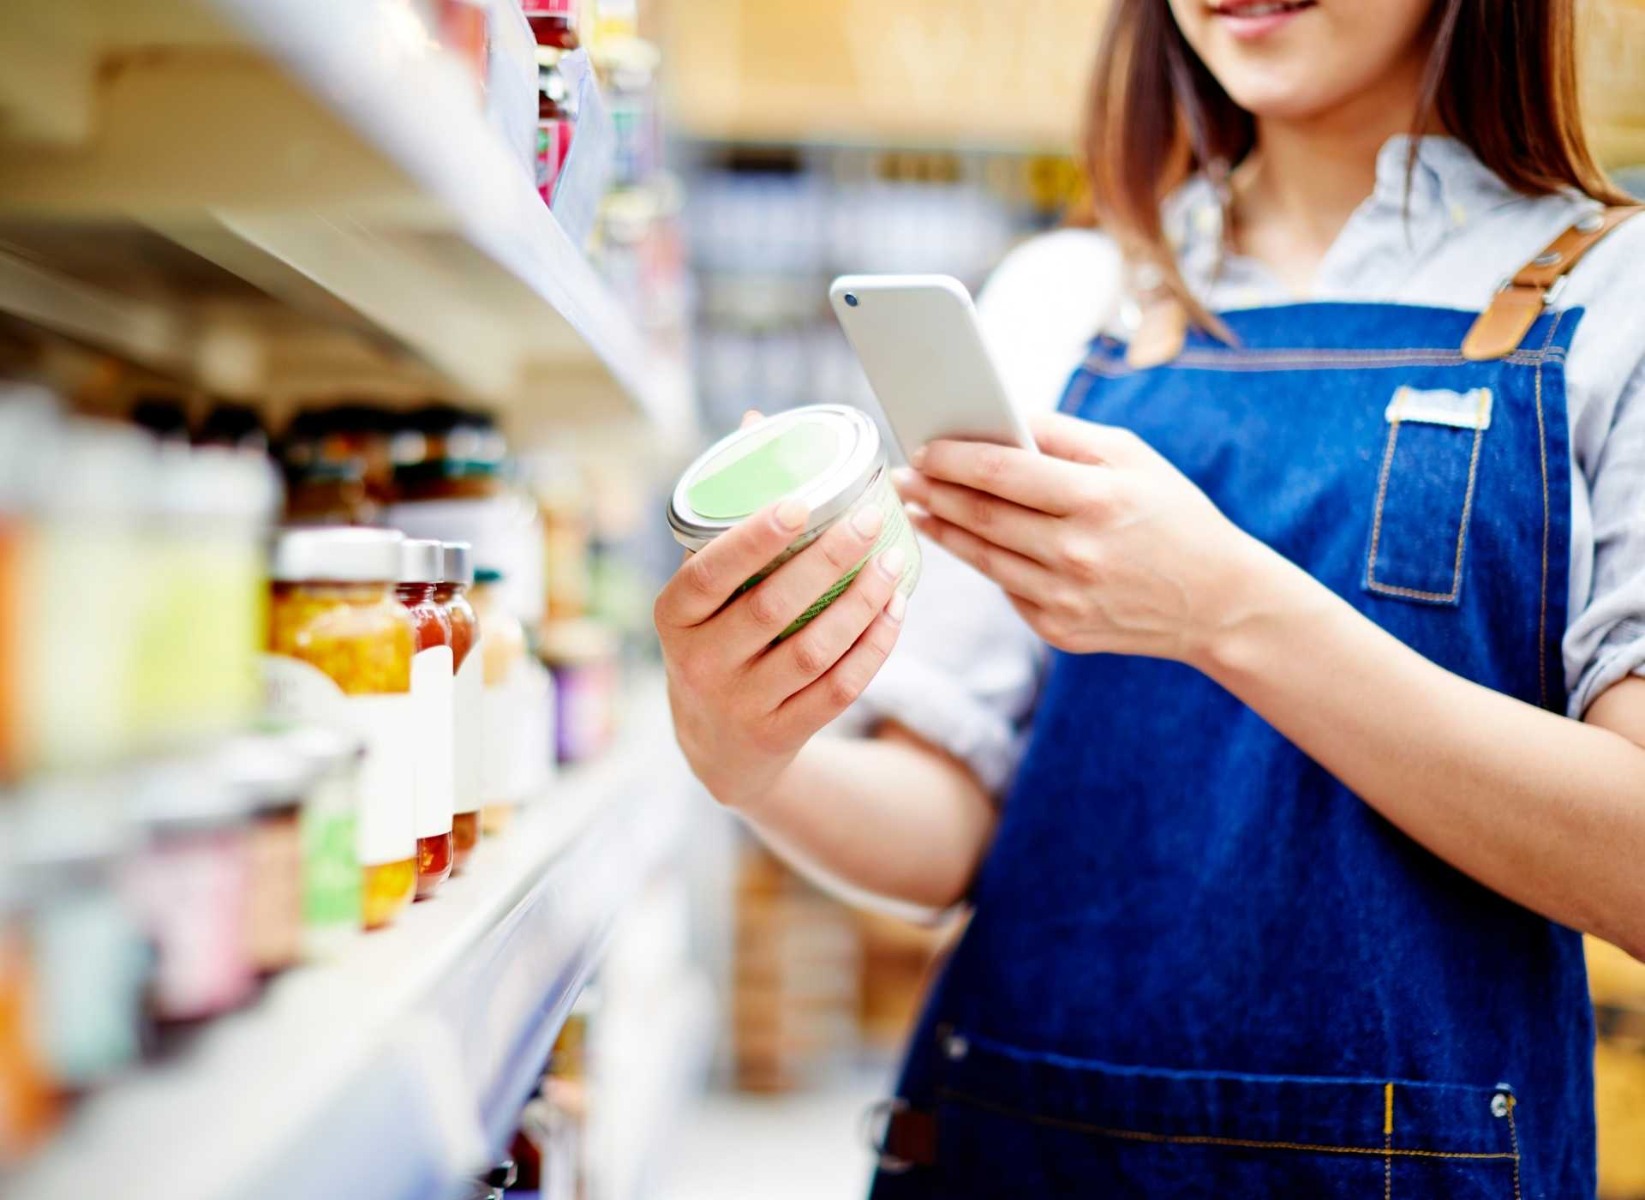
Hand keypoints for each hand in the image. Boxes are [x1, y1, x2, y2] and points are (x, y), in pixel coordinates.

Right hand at [655, 470, 907, 811]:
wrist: (715, 745)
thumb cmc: (715, 637)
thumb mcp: (703, 589)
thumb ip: (729, 513)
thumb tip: (758, 421)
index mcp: (673, 616)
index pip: (708, 573)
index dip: (754, 538)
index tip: (803, 501)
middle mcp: (699, 663)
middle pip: (772, 607)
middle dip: (829, 559)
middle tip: (871, 519)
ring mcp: (740, 704)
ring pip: (814, 649)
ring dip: (863, 602)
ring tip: (895, 561)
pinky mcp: (780, 735)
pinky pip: (838, 688)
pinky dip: (874, 647)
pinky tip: (896, 611)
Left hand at [896, 412, 1279, 664]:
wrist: (1219, 603)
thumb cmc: (1173, 515)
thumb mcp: (1133, 458)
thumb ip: (1065, 435)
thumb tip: (1001, 417)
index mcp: (1098, 499)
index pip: (1003, 473)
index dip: (953, 458)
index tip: (921, 446)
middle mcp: (1077, 552)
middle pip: (982, 516)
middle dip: (934, 492)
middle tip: (902, 476)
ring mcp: (1066, 598)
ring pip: (983, 558)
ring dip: (942, 529)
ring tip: (917, 506)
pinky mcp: (1060, 630)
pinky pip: (1007, 590)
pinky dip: (982, 562)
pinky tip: (960, 540)